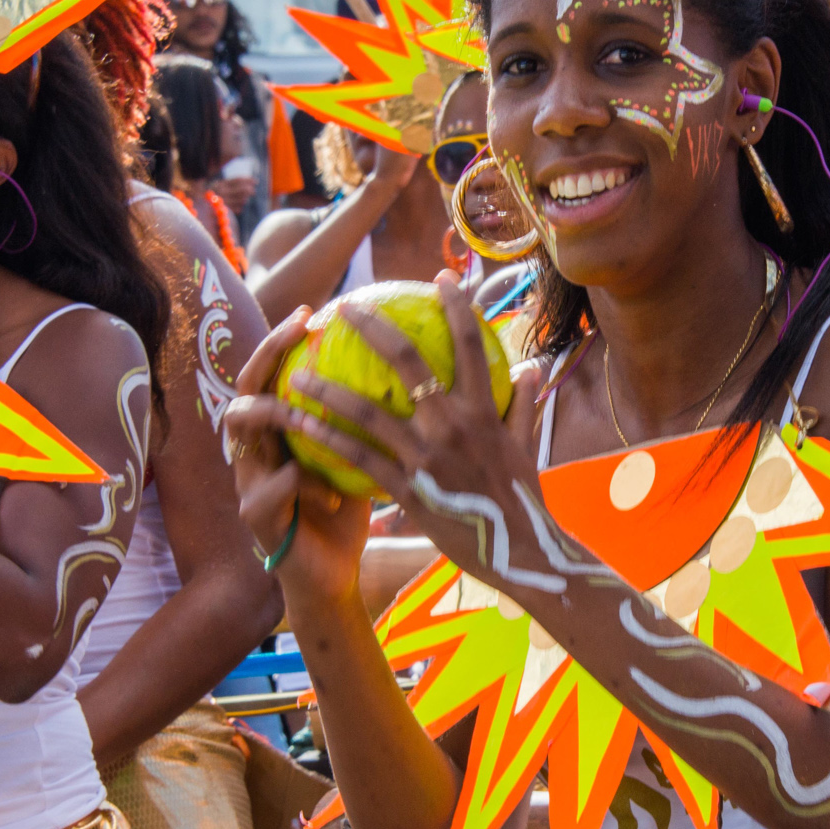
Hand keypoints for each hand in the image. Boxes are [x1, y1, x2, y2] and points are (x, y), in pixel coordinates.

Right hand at [220, 305, 378, 614]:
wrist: (330, 580)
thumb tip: (428, 377)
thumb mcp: (364, 459)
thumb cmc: (349, 514)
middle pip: (247, 384)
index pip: (274, 371)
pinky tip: (330, 495)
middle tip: (300, 328)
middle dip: (268, 350)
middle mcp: (258, 447)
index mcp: (282, 431)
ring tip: (301, 405)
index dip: (284, 337)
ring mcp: (249, 479)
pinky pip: (274, 487)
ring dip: (276, 411)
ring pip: (245, 427)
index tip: (316, 310)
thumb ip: (377, 421)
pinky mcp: (256, 517)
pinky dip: (304, 484)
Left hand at [253, 276, 558, 603]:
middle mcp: (453, 424)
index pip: (471, 343)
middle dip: (372, 327)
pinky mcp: (409, 488)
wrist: (519, 551)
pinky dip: (327, 439)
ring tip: (298, 370)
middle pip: (407, 361)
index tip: (441, 277)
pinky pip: (359, 458)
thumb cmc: (521, 500)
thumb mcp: (526, 447)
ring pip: (368, 410)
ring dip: (328, 387)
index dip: (456, 305)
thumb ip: (524, 404)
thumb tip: (531, 367)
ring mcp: (428, 456)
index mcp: (485, 409)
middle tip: (344, 305)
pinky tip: (300, 425)